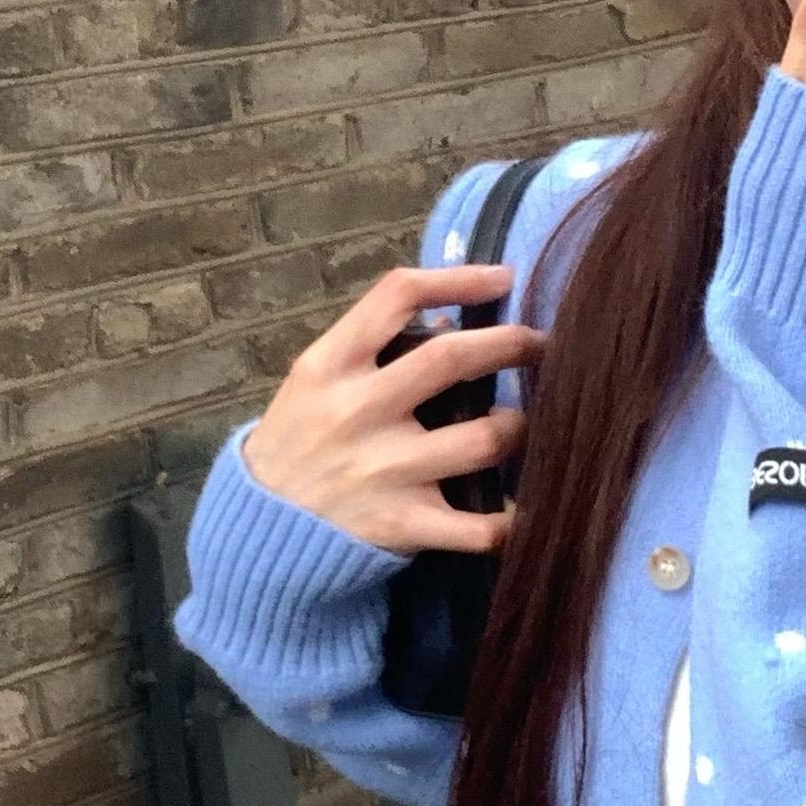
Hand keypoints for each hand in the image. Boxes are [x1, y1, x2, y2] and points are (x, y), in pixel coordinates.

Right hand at [242, 262, 547, 552]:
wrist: (261, 528)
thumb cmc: (299, 438)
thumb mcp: (317, 378)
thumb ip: (376, 345)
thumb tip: (452, 318)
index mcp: (331, 365)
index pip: (397, 295)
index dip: (458, 278)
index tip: (504, 278)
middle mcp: (357, 412)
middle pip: (453, 359)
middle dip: (514, 344)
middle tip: (544, 345)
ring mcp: (383, 471)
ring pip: (484, 440)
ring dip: (520, 427)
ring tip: (522, 425)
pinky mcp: (402, 525)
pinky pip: (480, 527)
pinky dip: (514, 519)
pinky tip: (529, 508)